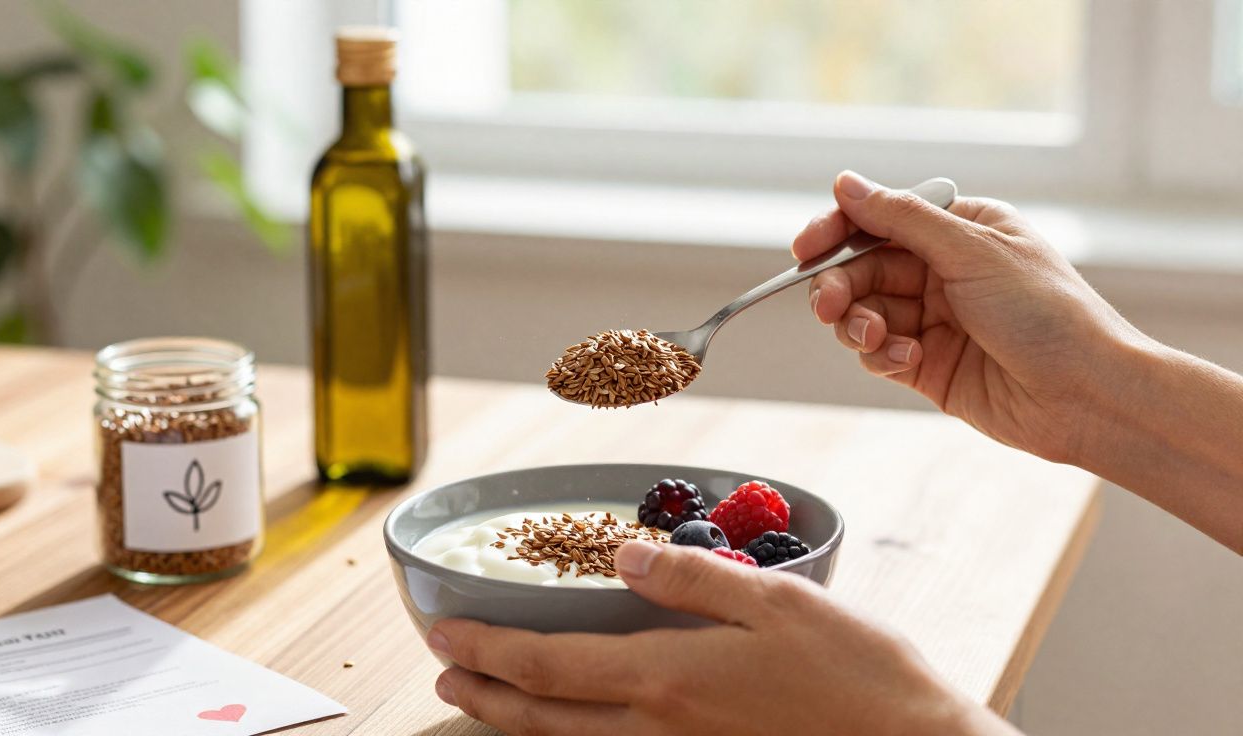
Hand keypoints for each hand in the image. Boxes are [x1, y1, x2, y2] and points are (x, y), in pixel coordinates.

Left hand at [428, 542, 1016, 735]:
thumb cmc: (858, 677)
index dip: (488, 651)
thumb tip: (623, 552)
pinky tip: (568, 729)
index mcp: (668, 677)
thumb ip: (694, 577)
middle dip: (482, 694)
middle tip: (441, 673)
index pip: (549, 665)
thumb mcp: (780, 603)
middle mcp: (659, 727)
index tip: (444, 634)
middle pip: (542, 716)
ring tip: (479, 704)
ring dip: (513, 724)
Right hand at [793, 171, 1144, 462]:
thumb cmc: (1049, 313)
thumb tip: (846, 183)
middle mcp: (943, 271)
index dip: (837, 232)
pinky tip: (908, 358)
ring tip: (875, 337)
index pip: (880, 219)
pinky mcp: (927, 365)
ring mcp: (934, 319)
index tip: (805, 248)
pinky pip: (878, 353)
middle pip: (861, 269)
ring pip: (862, 312)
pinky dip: (882, 355)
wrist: (1086, 395)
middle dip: (839, 285)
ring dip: (857, 323)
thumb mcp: (972, 250)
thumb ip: (901, 218)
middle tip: (829, 304)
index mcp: (960, 229)